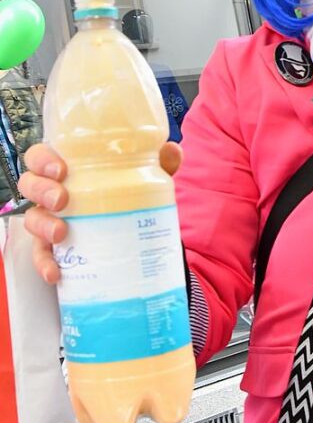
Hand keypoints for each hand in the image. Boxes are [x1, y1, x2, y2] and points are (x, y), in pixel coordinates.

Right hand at [18, 141, 182, 284]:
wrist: (132, 232)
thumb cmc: (126, 194)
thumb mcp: (143, 177)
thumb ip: (158, 162)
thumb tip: (173, 150)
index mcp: (67, 168)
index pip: (40, 157)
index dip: (43, 160)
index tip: (61, 169)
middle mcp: (52, 192)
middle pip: (30, 185)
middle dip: (42, 190)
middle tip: (62, 199)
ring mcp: (50, 221)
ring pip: (32, 219)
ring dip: (42, 225)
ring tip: (61, 232)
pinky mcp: (54, 248)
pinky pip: (41, 256)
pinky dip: (45, 264)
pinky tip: (56, 273)